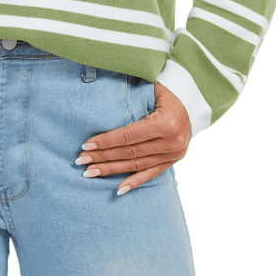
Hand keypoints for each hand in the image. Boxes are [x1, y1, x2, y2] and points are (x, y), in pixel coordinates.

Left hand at [76, 82, 191, 194]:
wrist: (193, 100)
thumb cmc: (167, 89)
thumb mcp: (151, 87)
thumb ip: (131, 95)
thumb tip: (101, 95)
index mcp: (166, 122)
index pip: (129, 136)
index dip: (106, 141)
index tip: (86, 145)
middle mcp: (172, 142)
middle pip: (130, 152)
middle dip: (103, 157)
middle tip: (81, 161)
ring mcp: (174, 154)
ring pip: (137, 165)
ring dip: (112, 170)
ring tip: (91, 173)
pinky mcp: (173, 160)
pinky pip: (152, 173)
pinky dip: (135, 181)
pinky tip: (119, 189)